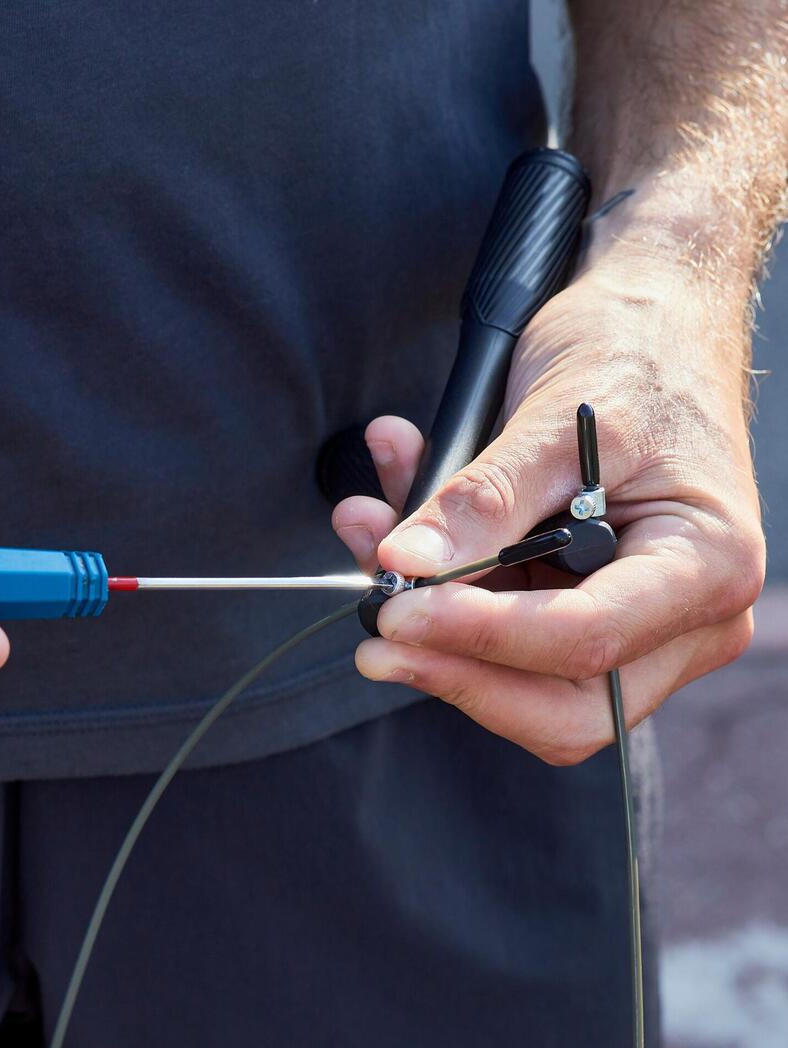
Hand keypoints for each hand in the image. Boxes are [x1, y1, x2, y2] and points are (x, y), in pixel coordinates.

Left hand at [332, 258, 762, 764]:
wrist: (650, 322)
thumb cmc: (633, 353)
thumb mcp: (560, 416)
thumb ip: (486, 498)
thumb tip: (406, 562)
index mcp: (706, 566)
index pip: (588, 641)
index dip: (482, 637)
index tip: (397, 609)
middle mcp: (680, 616)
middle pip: (560, 702)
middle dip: (454, 666)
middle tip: (373, 631)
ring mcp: (629, 621)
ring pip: (516, 676)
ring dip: (430, 618)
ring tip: (364, 524)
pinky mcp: (573, 604)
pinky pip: (497, 627)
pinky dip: (436, 582)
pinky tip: (388, 509)